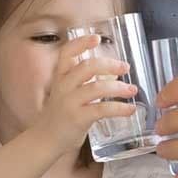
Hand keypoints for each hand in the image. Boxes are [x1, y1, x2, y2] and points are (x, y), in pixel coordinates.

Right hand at [30, 34, 139, 149]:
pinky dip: (119, 108)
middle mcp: (63, 86)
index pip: (67, 53)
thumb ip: (83, 80)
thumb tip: (112, 71)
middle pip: (87, 67)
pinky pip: (102, 109)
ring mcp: (70, 102)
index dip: (81, 43)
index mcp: (60, 77)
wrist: (45, 139)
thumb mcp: (66, 92)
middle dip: (109, 64)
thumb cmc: (60, 114)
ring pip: (97, 87)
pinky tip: (130, 109)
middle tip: (125, 67)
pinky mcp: (77, 118)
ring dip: (118, 87)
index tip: (97, 38)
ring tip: (132, 90)